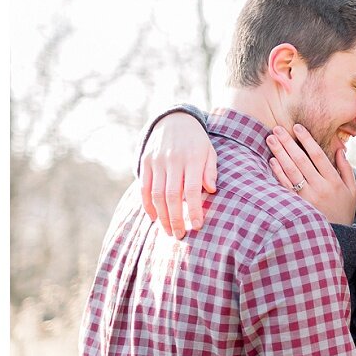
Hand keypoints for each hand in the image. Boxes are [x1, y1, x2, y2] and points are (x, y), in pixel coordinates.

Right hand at [139, 112, 216, 237]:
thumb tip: (211, 190)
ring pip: (156, 194)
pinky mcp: (145, 162)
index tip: (197, 226)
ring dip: (161, 215)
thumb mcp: (210, 152)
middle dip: (175, 218)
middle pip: (172, 195)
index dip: (194, 209)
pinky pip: (144, 187)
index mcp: (193, 159)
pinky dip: (147, 204)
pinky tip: (154, 218)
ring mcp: (157, 161)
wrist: (174, 120)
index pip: (193, 189)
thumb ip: (211, 171)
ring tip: (168, 231)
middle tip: (180, 235)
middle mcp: (173, 161)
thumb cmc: (197, 142)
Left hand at [267, 124, 355, 224]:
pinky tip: (272, 160)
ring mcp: (307, 197)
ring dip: (280, 153)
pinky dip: (278, 172)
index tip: (297, 127)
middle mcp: (320, 187)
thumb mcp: (352, 190)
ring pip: (291, 171)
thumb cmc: (344, 211)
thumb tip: (339, 149)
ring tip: (271, 139)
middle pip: (301, 160)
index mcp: (334, 181)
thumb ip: (346, 169)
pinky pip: (285, 186)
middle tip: (277, 128)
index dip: (307, 140)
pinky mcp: (297, 205)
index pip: (318, 155)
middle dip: (288, 143)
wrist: (336, 236)